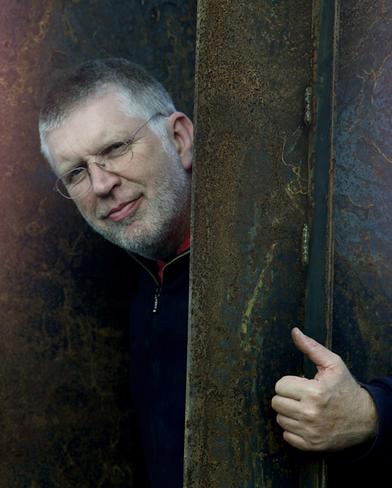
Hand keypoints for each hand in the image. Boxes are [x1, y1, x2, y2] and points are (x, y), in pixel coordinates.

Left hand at [271, 328, 377, 451]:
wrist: (365, 418)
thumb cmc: (345, 388)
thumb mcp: (332, 364)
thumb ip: (311, 347)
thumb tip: (295, 331)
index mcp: (314, 392)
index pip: (280, 386)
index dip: (289, 383)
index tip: (301, 383)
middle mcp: (310, 413)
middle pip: (276, 402)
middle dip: (286, 397)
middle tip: (301, 396)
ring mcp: (310, 432)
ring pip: (279, 419)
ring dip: (288, 412)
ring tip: (303, 407)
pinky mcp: (311, 445)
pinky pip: (286, 436)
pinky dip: (293, 429)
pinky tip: (305, 421)